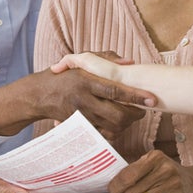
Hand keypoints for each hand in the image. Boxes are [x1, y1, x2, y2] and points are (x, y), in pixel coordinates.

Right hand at [25, 66, 146, 140]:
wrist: (40, 94)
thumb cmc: (66, 75)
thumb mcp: (82, 62)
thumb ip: (106, 59)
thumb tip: (130, 62)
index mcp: (86, 81)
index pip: (115, 90)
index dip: (135, 96)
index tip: (151, 99)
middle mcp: (84, 100)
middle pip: (117, 115)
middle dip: (135, 114)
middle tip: (143, 109)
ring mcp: (82, 116)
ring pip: (112, 127)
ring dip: (127, 123)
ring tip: (132, 114)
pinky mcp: (80, 127)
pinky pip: (103, 134)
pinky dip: (115, 130)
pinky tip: (118, 123)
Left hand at [106, 149, 192, 192]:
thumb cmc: (167, 173)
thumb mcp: (154, 162)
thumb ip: (135, 170)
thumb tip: (111, 187)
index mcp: (155, 157)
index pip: (127, 175)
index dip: (115, 186)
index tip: (111, 192)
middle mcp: (163, 170)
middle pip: (132, 191)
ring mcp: (170, 186)